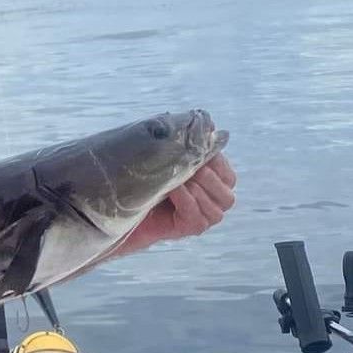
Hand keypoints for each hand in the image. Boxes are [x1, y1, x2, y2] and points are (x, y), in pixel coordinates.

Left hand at [116, 152, 236, 255]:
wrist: (125, 205)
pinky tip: (173, 190)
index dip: (215, 161)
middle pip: (227, 188)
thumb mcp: (166, 154)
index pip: (227, 173)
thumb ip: (188, 140)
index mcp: (215, 182)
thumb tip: (209, 124)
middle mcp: (215, 200)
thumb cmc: (146, 178)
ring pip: (217, 202)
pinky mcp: (193, 228)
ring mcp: (206, 216)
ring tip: (177, 178)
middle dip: (208, 174)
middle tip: (187, 165)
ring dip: (197, 187)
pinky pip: (197, 215)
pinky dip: (187, 199)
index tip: (196, 151)